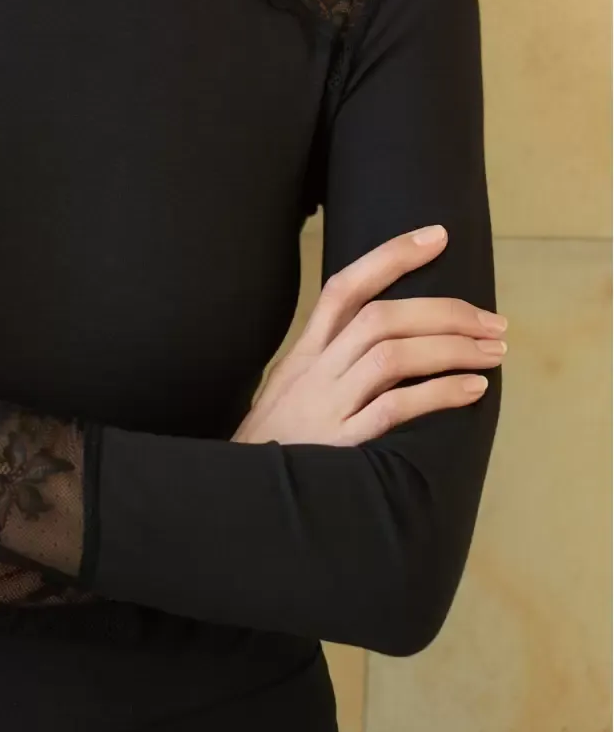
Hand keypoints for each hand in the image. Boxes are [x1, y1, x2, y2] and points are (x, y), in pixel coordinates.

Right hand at [232, 224, 507, 446]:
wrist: (239, 495)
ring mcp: (326, 406)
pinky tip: (472, 390)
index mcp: (304, 352)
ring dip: (450, 348)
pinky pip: (393, 409)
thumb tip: (387, 342)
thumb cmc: (275, 445)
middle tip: (493, 320)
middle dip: (443, 311)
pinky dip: (437, 394)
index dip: (391, 255)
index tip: (438, 236)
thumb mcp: (290, 391)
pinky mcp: (340, 445)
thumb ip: (328, 364)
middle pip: (379, 317)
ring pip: (390, 356)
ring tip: (493, 351)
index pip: (345, 286)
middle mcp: (314, 370)